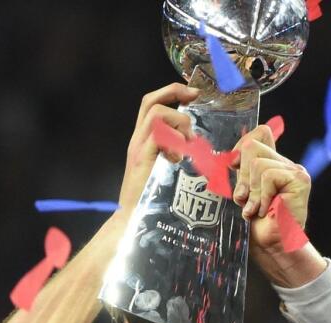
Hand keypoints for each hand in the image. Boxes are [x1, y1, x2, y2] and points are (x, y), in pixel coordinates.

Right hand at [117, 83, 200, 213]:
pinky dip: (174, 141)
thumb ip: (175, 155)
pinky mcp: (141, 159)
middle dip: (175, 92)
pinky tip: (179, 159)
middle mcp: (137, 140)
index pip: (152, 104)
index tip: (193, 94)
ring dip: (179, 123)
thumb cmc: (152, 201)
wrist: (131, 221)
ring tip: (187, 144)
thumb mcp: (165, 171)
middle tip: (195, 98)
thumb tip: (198, 148)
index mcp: (143, 140)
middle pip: (151, 101)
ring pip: (157, 114)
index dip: (171, 92)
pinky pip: (158, 135)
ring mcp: (137, 149)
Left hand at [230, 125, 322, 285]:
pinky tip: (265, 210)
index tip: (234, 167)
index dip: (242, 145)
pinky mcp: (299, 179)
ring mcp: (295, 170)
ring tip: (255, 208)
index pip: (260, 133)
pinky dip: (261, 195)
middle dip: (242, 176)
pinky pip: (268, 175)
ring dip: (251, 191)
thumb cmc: (257, 226)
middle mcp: (286, 164)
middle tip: (245, 199)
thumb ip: (241, 171)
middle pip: (253, 146)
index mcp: (273, 164)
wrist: (273, 247)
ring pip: (258, 163)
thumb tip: (231, 156)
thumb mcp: (243, 192)